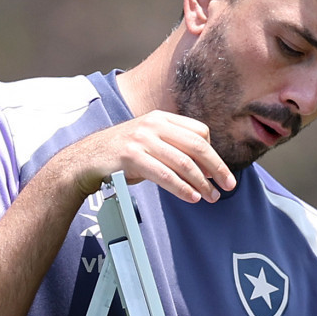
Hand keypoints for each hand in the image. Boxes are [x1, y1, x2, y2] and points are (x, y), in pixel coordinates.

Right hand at [49, 112, 234, 206]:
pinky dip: (182, 188)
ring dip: (202, 183)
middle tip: (229, 185)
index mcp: (161, 117)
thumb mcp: (149, 143)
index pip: (198, 132)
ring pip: (183, 163)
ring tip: (211, 197)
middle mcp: (154, 124)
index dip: (212, 153)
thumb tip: (204, 168)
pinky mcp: (132, 157)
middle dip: (217, 167)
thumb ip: (173, 149)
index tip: (218, 173)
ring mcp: (143, 139)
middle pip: (197, 146)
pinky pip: (165, 175)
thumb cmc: (121, 156)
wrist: (87, 160)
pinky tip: (192, 198)